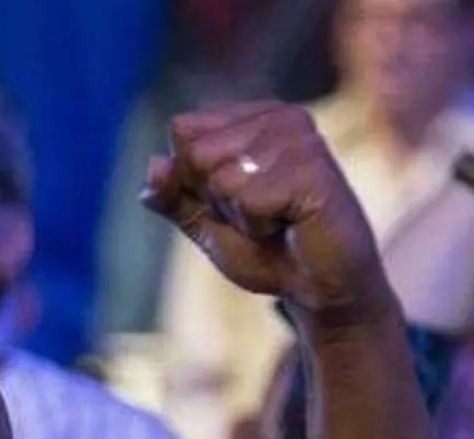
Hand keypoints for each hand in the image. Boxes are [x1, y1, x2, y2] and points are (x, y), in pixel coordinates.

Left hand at [142, 103, 390, 318]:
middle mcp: (278, 116)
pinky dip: (259, 225)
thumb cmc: (268, 250)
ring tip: (276, 220)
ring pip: (220, 177)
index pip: (182, 130)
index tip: (232, 202)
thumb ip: (175, 197)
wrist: (320, 288)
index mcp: (251, 117)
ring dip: (239, 215)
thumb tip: (153, 167)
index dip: (191, 180)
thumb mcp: (207, 224)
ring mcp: (299, 136)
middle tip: (259, 216)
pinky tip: (291, 225)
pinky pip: (250, 199)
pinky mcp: (313, 167)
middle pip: (196, 153)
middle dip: (215, 199)